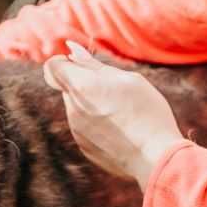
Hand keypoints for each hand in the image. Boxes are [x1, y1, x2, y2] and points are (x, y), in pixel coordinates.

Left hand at [43, 41, 184, 188]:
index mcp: (82, 87)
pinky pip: (84, 127)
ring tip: (121, 112)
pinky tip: (120, 129)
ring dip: (91, 104)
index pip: (52, 67)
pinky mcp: (84, 147)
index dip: (62, 63)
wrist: (154, 157)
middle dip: (84, 84)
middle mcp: (73, 110)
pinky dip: (96, 123)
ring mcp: (76, 131)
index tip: (79, 64)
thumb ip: (94, 65)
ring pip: (76, 108)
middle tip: (113, 90)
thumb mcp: (128, 79)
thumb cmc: (147, 112)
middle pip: (68, 88)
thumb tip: (71, 50)